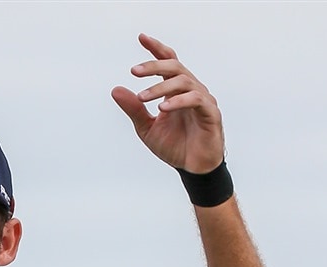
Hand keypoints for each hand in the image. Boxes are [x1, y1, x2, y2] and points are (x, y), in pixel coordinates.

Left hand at [111, 34, 224, 173]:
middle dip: (154, 65)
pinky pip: (197, 100)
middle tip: (134, 71)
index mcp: (176, 91)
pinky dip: (178, 101)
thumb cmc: (174, 146)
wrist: (191, 168)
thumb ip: (133, 108)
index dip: (156, 49)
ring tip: (143, 97)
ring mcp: (203, 100)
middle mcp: (191, 90)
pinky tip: (163, 108)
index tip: (141, 38)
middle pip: (175, 67)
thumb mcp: (146, 128)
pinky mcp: (211, 114)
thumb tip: (116, 89)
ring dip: (160, 88)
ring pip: (184, 81)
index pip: (168, 62)